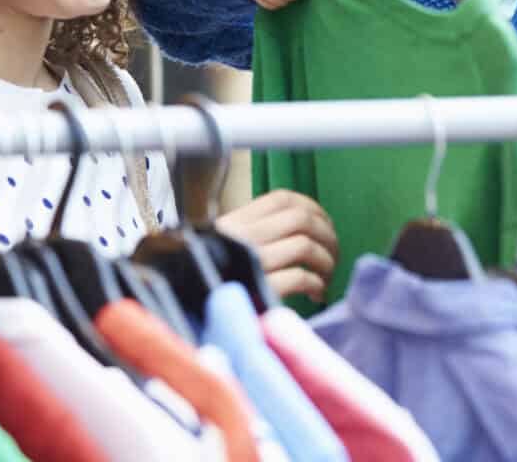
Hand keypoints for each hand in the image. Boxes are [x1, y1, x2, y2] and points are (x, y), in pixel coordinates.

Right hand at [215, 189, 338, 302]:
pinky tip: (315, 294)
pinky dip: (316, 284)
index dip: (312, 207)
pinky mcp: (259, 291)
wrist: (183, 317)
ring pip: (305, 245)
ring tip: (326, 276)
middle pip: (301, 219)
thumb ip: (252, 234)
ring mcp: (250, 263)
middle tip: (333, 254)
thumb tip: (302, 229)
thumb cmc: (210, 283)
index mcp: (234, 224)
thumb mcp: (222, 248)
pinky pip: (301, 278)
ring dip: (326, 260)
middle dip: (328, 235)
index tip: (325, 223)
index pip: (281, 199)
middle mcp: (242, 238)